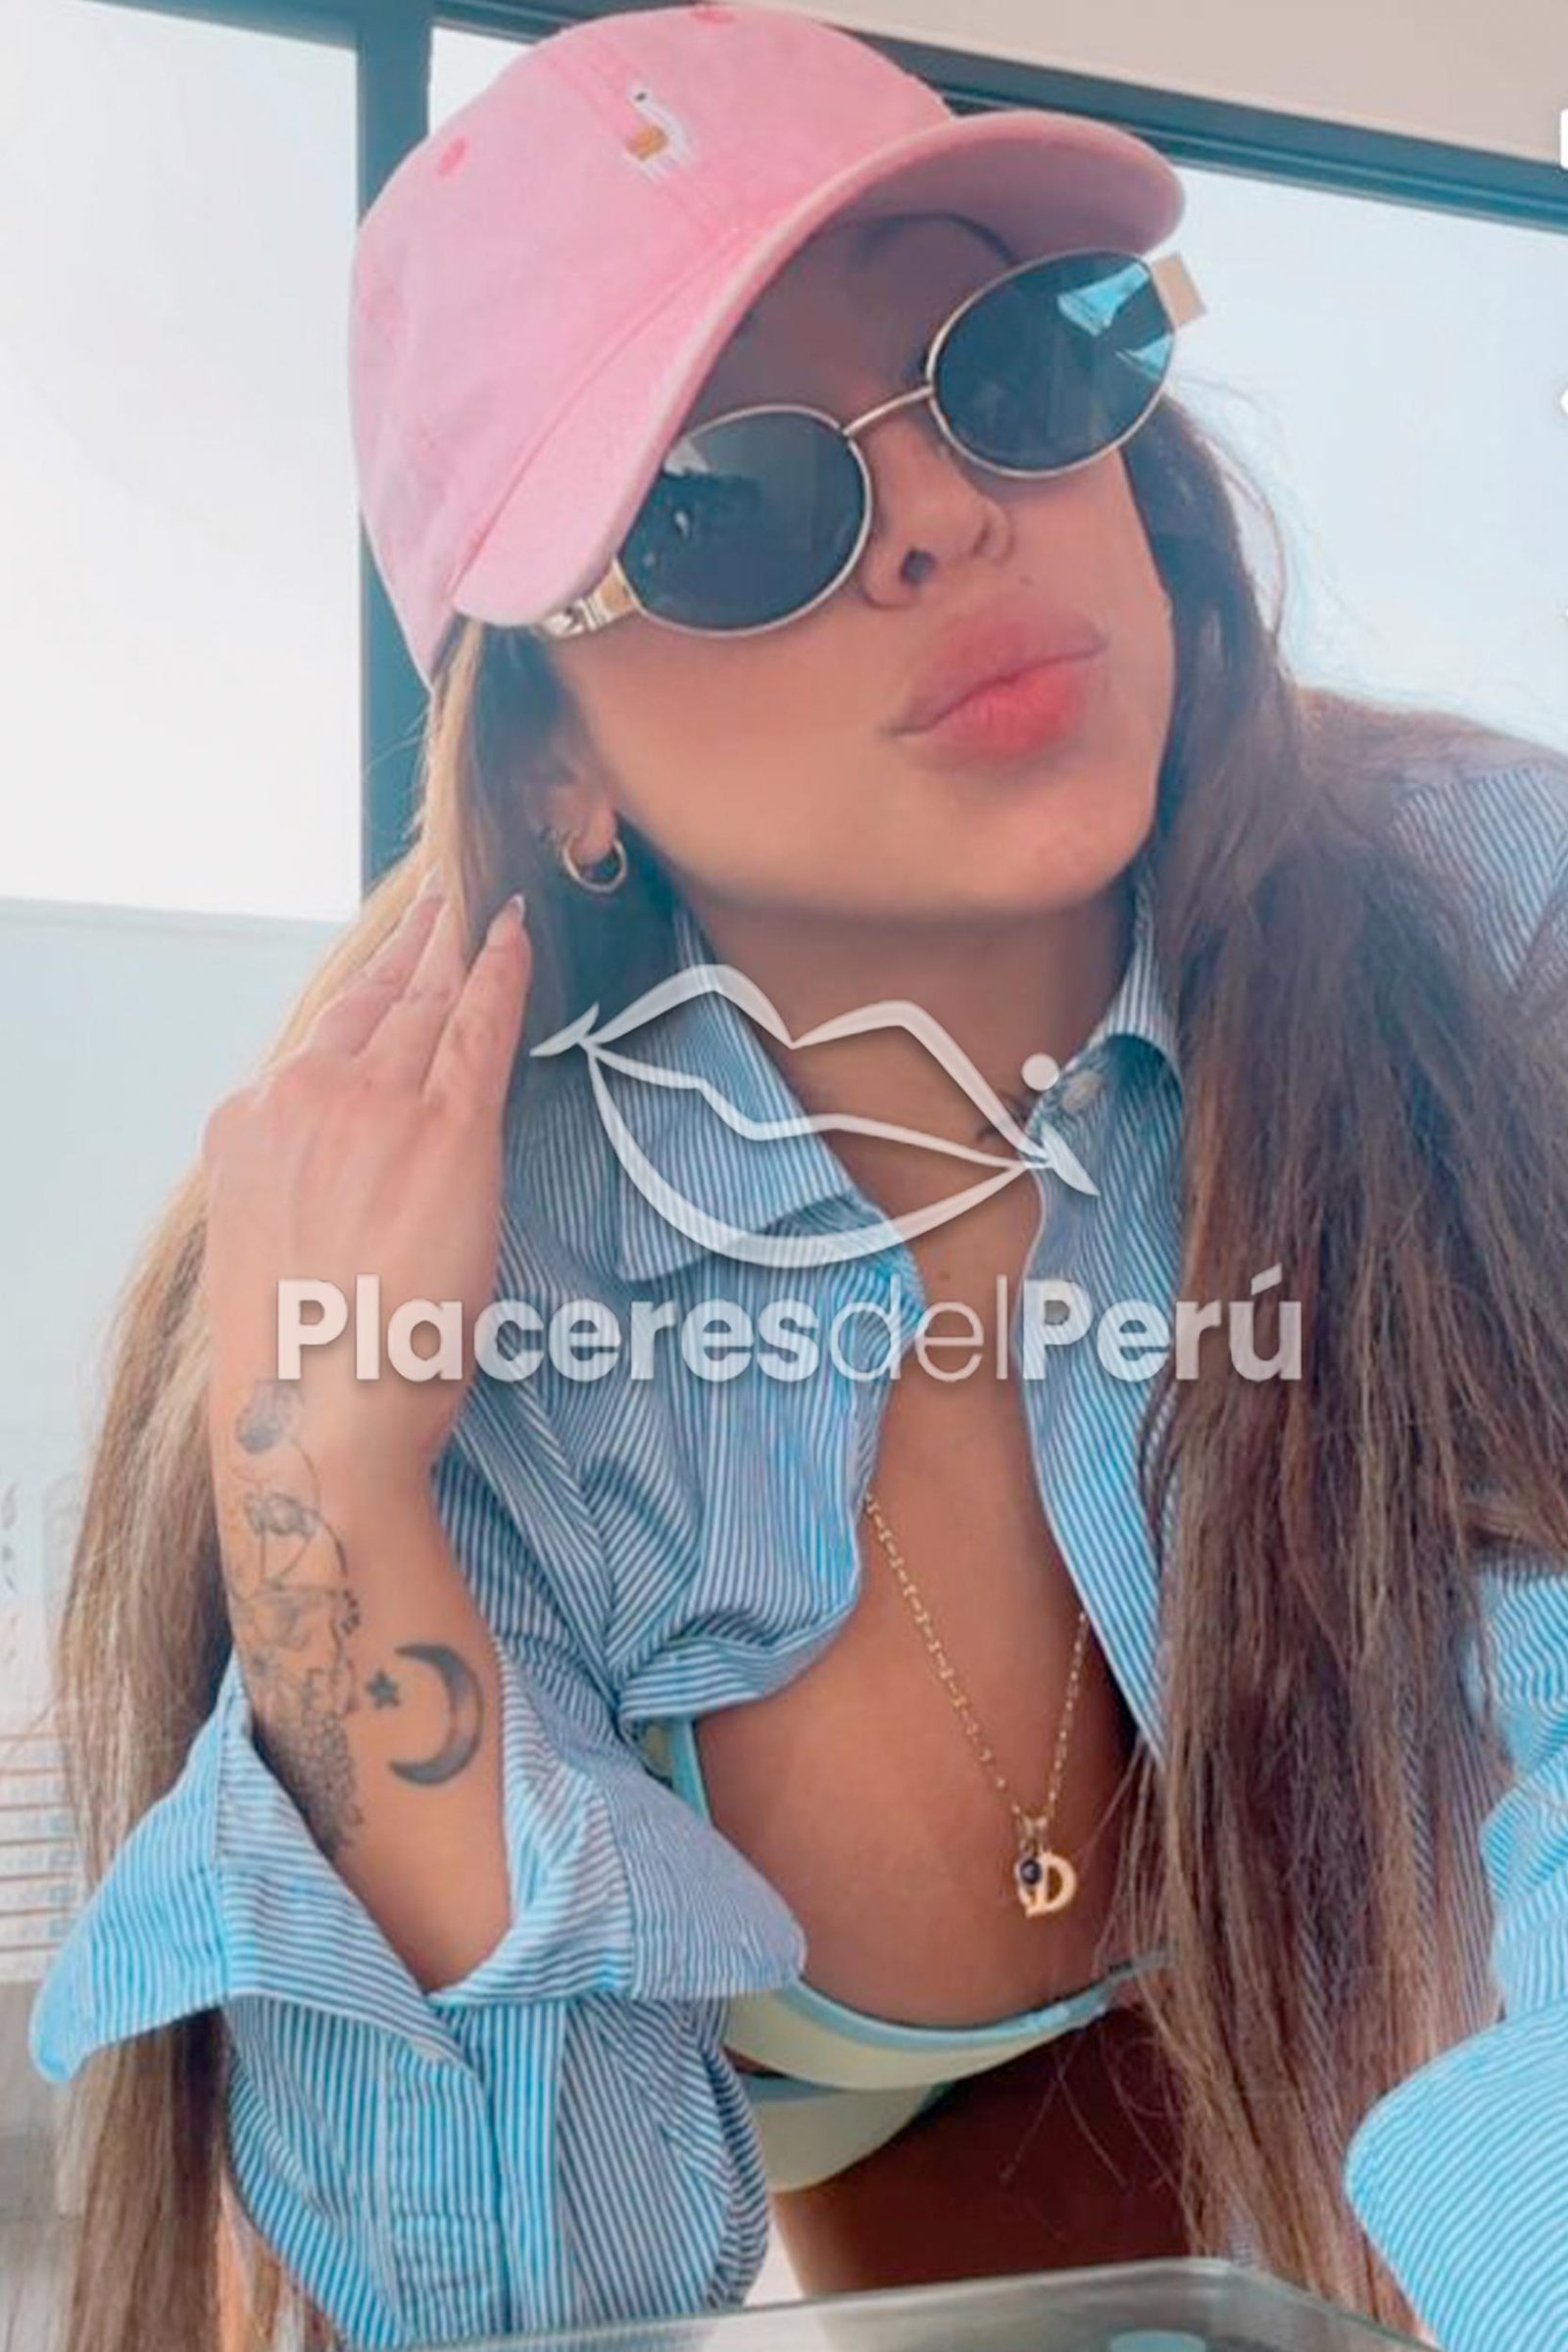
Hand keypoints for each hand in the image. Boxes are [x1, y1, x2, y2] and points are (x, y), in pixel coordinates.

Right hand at [200, 873, 531, 1490]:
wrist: (312, 1418)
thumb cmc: (303, 1362)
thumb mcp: (273, 1246)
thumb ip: (302, 1182)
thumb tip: (349, 1168)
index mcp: (250, 1125)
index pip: (323, 1033)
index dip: (368, 986)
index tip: (391, 953)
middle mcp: (302, 1098)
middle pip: (375, 1002)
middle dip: (416, 946)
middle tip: (445, 901)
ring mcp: (374, 1109)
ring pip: (427, 1006)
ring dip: (457, 948)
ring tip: (481, 910)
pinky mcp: (446, 1133)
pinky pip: (478, 1030)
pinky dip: (498, 976)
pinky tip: (512, 939)